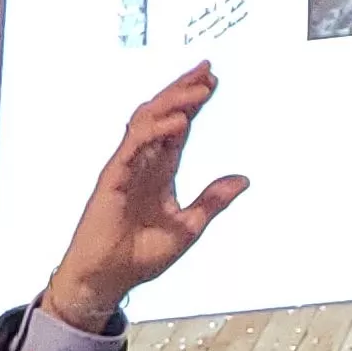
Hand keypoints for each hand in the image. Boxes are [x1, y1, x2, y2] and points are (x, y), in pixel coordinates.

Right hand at [40, 63, 247, 329]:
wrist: (107, 280)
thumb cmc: (139, 256)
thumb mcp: (189, 227)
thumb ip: (213, 201)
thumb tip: (244, 180)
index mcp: (161, 170)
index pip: (179, 126)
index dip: (194, 102)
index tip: (212, 80)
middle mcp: (143, 162)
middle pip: (163, 114)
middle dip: (184, 90)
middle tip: (207, 70)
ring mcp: (126, 167)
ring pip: (147, 121)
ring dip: (173, 102)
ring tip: (198, 89)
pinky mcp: (113, 178)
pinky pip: (133, 145)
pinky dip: (155, 130)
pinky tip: (178, 122)